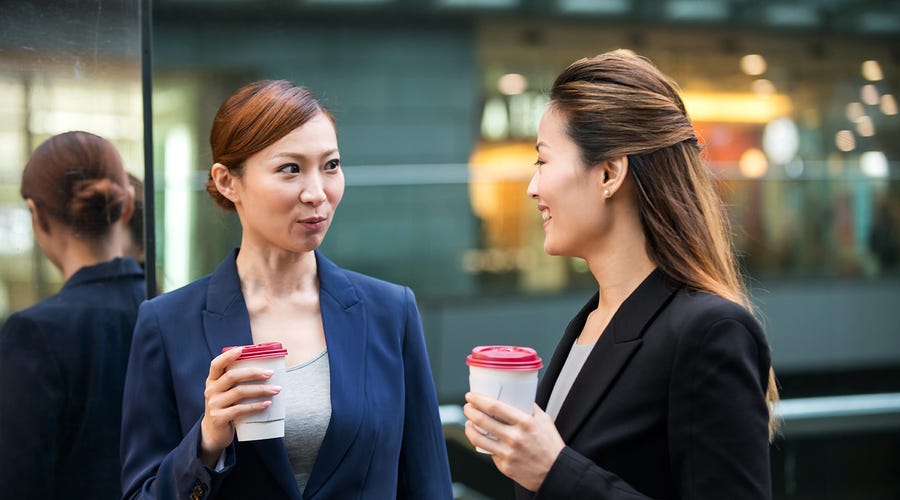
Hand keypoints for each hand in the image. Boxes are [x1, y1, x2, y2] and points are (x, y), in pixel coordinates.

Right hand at [199, 347, 281, 465]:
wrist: (213, 432)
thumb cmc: (226, 407)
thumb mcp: (225, 392)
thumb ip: (236, 381)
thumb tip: (265, 368)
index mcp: (212, 380)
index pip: (216, 364)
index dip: (228, 356)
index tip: (242, 349)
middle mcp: (211, 390)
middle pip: (232, 376)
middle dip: (254, 373)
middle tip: (271, 373)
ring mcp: (214, 404)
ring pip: (239, 392)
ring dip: (260, 390)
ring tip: (276, 390)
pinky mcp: (219, 418)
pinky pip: (240, 409)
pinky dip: (256, 406)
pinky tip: (267, 403)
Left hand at [463, 392, 565, 491]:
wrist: (555, 472)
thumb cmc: (550, 445)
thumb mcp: (544, 420)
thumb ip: (530, 408)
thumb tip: (517, 396)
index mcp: (525, 423)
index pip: (495, 407)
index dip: (478, 399)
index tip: (471, 396)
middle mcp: (514, 438)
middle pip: (482, 421)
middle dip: (469, 411)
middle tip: (467, 407)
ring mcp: (508, 453)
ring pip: (478, 438)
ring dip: (469, 428)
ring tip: (468, 423)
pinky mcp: (504, 466)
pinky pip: (489, 453)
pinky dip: (484, 444)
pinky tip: (483, 439)